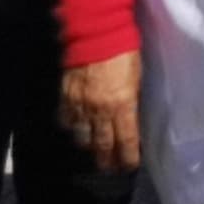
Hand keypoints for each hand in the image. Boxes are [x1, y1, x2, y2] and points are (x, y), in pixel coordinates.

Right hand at [58, 54, 139, 173]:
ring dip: (89, 145)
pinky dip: (72, 128)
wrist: (97, 35)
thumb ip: (132, 99)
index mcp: (123, 105)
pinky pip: (66, 122)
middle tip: (109, 168)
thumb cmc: (125, 52)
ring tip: (93, 151)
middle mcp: (100, 111)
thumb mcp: (137, 77)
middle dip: (107, 159)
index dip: (128, 156)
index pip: (127, 139)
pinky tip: (76, 129)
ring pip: (82, 137)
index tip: (130, 166)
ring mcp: (81, 107)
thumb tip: (131, 117)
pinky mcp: (66, 100)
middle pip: (103, 144)